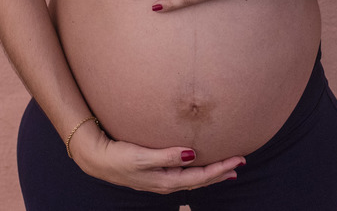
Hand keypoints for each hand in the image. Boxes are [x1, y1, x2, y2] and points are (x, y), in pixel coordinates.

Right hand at [70, 125, 243, 192]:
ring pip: (193, 179)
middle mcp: (166, 183)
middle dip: (221, 172)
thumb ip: (167, 156)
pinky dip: (196, 171)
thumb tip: (193, 154)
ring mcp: (161, 179)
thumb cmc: (118, 157)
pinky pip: (183, 174)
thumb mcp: (142, 157)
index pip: (201, 177)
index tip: (238, 159)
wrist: (96, 159)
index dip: (220, 169)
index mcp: (166, 181)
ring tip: (226, 169)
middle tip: (240, 163)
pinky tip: (198, 164)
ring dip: (211, 173)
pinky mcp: (155, 173)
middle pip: (201, 180)